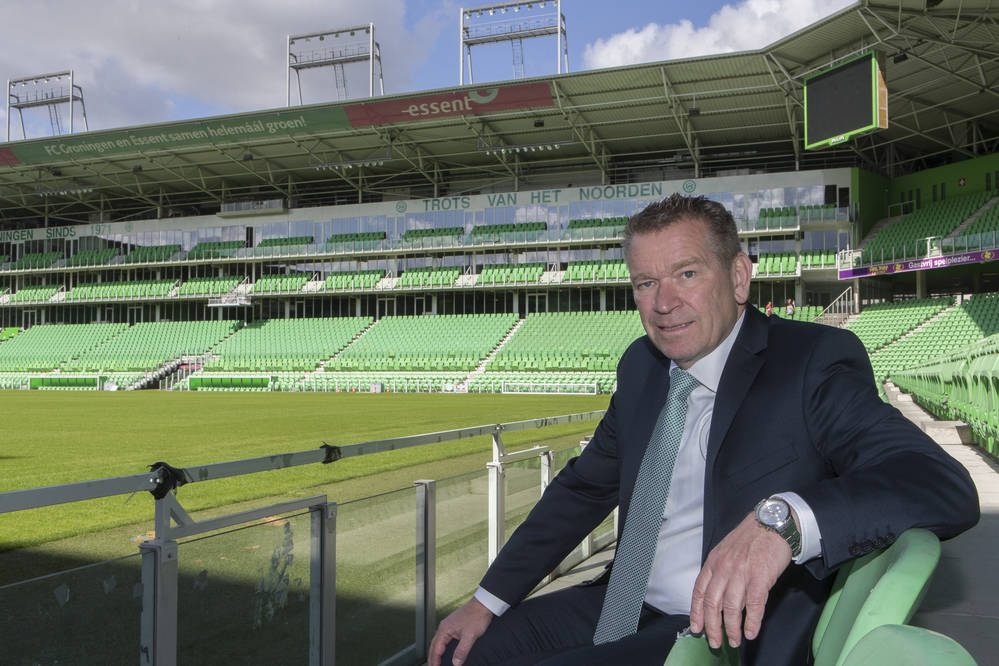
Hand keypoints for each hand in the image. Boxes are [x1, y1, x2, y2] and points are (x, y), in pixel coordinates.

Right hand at [428, 597, 494, 665]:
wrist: (484, 604)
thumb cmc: (477, 616)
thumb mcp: (470, 636)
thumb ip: (462, 651)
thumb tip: (456, 663)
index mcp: (445, 629)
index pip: (436, 648)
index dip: (435, 660)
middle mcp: (444, 627)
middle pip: (434, 645)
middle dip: (432, 657)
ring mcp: (449, 625)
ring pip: (438, 641)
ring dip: (436, 652)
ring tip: (437, 662)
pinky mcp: (454, 625)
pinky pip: (444, 638)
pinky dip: (442, 647)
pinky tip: (446, 650)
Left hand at [689, 512, 791, 648]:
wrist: (772, 524)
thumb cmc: (750, 538)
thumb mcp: (725, 551)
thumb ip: (719, 572)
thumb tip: (716, 597)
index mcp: (713, 562)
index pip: (699, 592)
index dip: (696, 613)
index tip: (697, 628)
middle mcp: (724, 568)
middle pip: (712, 604)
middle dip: (712, 627)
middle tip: (715, 642)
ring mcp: (741, 573)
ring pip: (731, 608)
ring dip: (732, 629)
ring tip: (735, 641)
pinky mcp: (760, 577)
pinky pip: (753, 605)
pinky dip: (751, 622)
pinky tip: (751, 632)